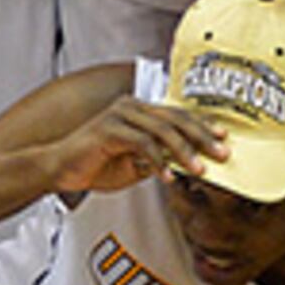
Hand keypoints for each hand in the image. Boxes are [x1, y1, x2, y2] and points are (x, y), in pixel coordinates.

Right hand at [45, 93, 230, 195]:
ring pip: (162, 130)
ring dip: (184, 152)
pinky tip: (167, 177)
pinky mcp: (107, 129)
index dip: (202, 126)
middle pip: (176, 119)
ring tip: (199, 170)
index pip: (178, 115)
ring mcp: (119, 115)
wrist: (60, 170)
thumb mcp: (135, 165)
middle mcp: (131, 107)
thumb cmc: (96, 166)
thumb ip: (159, 160)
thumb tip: (189, 164)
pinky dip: (158, 161)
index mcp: (140, 112)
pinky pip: (141, 144)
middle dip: (202, 137)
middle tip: (222, 154)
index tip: (224, 138)